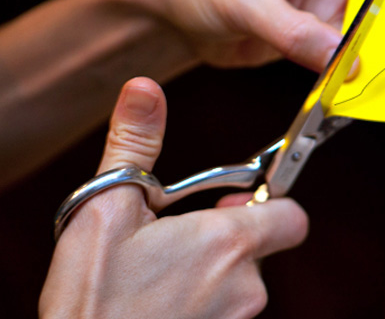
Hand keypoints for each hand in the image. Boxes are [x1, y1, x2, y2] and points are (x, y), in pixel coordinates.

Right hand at [39, 77, 307, 318]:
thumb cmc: (92, 299)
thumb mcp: (106, 210)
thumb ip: (135, 145)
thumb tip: (143, 88)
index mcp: (227, 241)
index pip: (291, 214)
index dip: (271, 199)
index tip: (235, 196)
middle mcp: (246, 284)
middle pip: (263, 243)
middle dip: (230, 232)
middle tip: (182, 230)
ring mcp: (238, 318)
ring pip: (243, 278)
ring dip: (214, 266)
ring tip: (161, 267)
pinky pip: (228, 308)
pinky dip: (205, 297)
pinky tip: (161, 297)